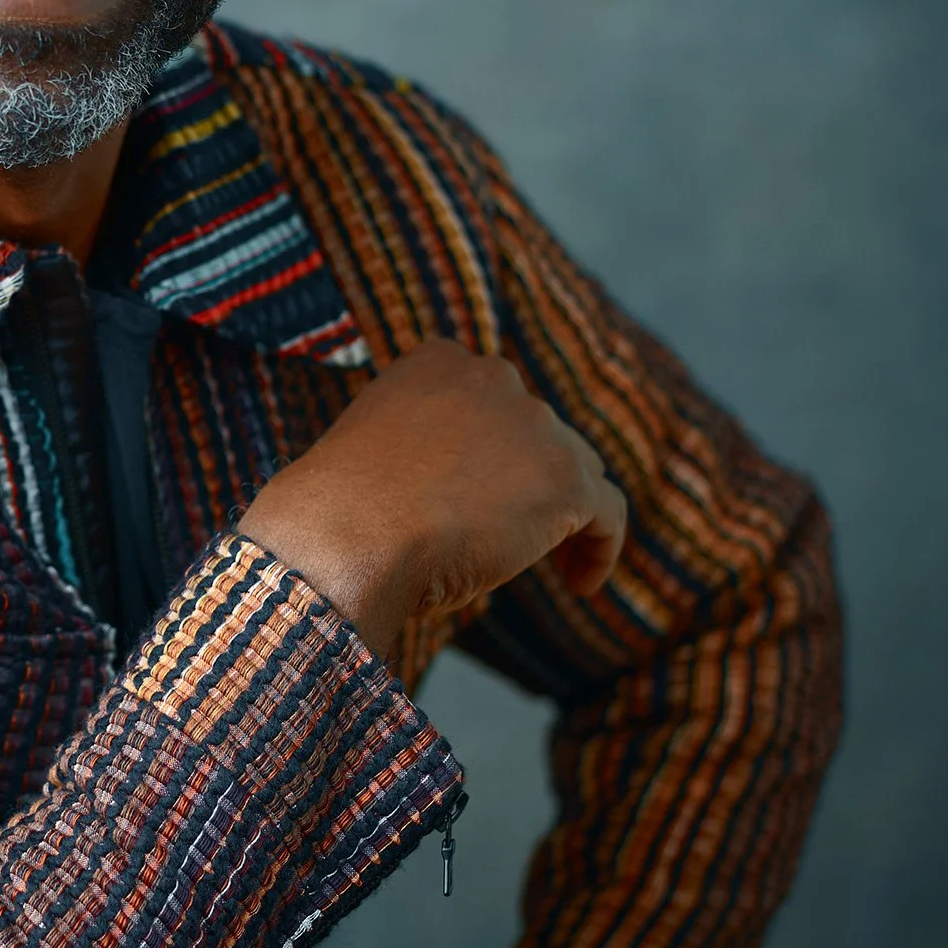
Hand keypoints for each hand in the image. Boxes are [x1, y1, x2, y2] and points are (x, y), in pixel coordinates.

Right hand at [238, 338, 625, 659]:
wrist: (345, 535)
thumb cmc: (341, 515)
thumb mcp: (375, 456)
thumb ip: (423, 450)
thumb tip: (450, 497)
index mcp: (437, 361)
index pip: (492, 399)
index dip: (496, 448)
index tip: (482, 493)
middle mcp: (492, 377)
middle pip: (540, 433)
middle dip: (532, 481)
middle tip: (511, 537)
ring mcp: (534, 424)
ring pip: (578, 471)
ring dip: (565, 515)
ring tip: (551, 568)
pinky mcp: (566, 479)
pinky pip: (607, 514)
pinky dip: (600, 549)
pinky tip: (580, 585)